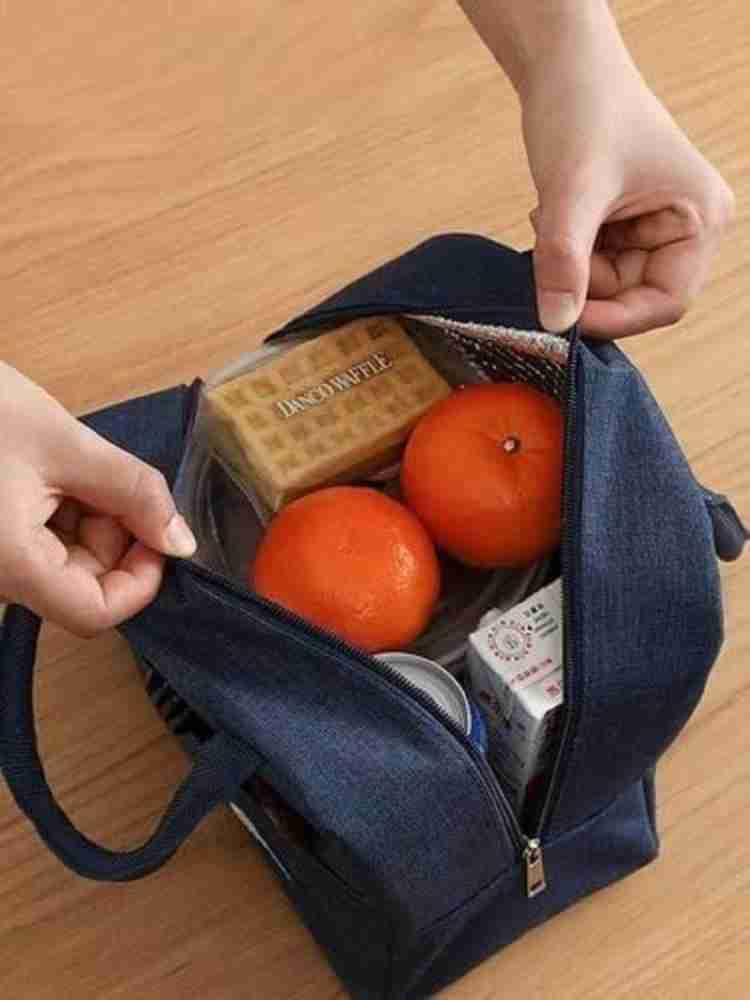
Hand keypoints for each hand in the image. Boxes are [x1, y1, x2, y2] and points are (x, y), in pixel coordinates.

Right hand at [0, 363, 196, 635]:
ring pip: (65, 559)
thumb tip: (183, 541)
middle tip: (115, 476)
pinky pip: (41, 537)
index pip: (96, 614)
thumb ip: (132, 492)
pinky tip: (55, 465)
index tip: (159, 531)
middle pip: (84, 583)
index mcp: (12, 566)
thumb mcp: (63, 444)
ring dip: (91, 515)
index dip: (141, 580)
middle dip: (116, 534)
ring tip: (75, 460)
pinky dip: (65, 506)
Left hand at [521, 13, 733, 336]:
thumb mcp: (572, 192)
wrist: (562, 66)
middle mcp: (686, 229)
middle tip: (547, 246)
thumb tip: (556, 325)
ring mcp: (654, 228)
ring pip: (604, 284)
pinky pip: (590, 264)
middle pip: (631, 296)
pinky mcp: (624, 224)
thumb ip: (564, 261)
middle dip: (583, 281)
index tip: (563, 317)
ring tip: (550, 214)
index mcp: (701, 220)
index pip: (666, 303)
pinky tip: (552, 211)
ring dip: (568, 263)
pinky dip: (563, 250)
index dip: (615, 318)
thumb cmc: (584, 110)